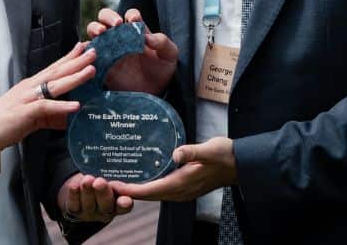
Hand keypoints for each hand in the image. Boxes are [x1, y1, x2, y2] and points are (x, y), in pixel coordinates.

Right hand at [0, 42, 95, 155]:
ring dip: (74, 77)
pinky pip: (46, 107)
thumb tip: (67, 119)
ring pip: (54, 84)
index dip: (69, 58)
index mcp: (31, 86)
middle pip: (57, 71)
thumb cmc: (4, 124)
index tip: (84, 47)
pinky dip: (61, 106)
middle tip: (94, 51)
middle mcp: (30, 87)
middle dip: (77, 61)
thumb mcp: (31, 118)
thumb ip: (50, 116)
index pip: (53, 68)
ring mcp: (27, 98)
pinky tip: (76, 105)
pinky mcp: (24, 112)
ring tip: (90, 70)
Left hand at [57, 172, 133, 222]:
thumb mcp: (115, 179)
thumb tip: (139, 164)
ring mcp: (90, 212)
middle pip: (106, 205)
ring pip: (89, 204)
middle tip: (100, 182)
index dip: (125, 204)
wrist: (85, 187)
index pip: (125, 205)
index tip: (126, 200)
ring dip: (88, 191)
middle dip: (103, 193)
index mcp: (120, 203)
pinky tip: (74, 186)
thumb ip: (124, 179)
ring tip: (87, 180)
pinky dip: (74, 194)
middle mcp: (106, 210)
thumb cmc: (106, 181)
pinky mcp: (76, 211)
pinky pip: (74, 204)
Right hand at [86, 8, 177, 93]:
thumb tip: (148, 37)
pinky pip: (88, 54)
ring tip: (101, 33)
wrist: (153, 94)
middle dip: (108, 16)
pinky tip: (93, 52)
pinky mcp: (101, 63)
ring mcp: (109, 49)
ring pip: (94, 31)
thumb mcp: (169, 55)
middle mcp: (120, 36)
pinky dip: (87, 50)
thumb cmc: (162, 71)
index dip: (132, 15)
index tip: (134, 20)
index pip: (131, 15)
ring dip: (95, 28)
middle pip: (106, 17)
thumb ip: (163, 43)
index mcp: (137, 31)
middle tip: (115, 24)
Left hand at [109, 137, 236, 201]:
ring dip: (136, 189)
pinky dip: (146, 185)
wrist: (240, 164)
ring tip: (118, 179)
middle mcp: (180, 191)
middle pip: (148, 195)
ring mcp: (182, 190)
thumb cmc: (225, 155)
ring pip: (153, 194)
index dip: (130, 189)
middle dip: (127, 191)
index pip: (150, 191)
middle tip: (106, 182)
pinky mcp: (184, 186)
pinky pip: (160, 189)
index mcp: (182, 184)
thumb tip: (176, 153)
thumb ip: (193, 151)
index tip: (113, 185)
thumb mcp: (210, 150)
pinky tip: (139, 175)